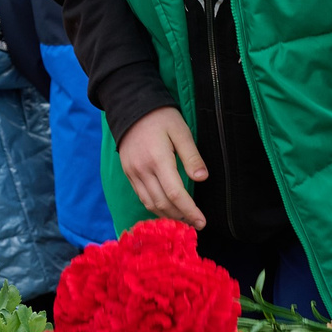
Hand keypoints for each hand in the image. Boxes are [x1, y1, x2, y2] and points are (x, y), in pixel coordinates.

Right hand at [118, 105, 207, 228]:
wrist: (131, 107)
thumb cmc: (161, 117)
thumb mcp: (181, 131)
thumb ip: (192, 156)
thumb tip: (202, 179)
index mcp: (158, 159)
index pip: (175, 194)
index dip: (189, 211)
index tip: (202, 221)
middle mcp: (143, 170)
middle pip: (162, 203)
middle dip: (181, 217)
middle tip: (197, 224)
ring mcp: (133, 173)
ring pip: (150, 203)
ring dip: (168, 215)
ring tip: (184, 220)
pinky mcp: (128, 173)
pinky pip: (142, 197)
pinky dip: (155, 207)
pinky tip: (167, 210)